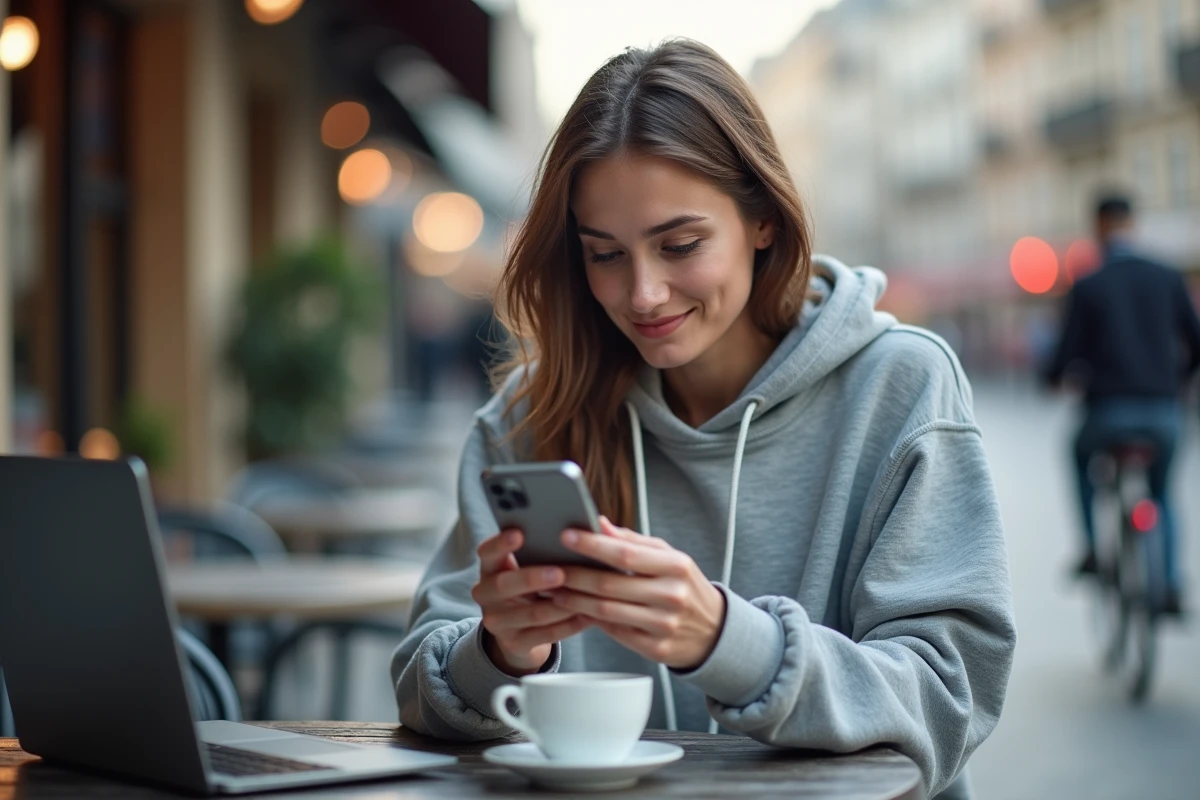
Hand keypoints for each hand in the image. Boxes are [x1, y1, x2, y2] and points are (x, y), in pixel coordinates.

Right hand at [471, 529, 591, 675]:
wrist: (520, 630)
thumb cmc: (531, 586)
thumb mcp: (526, 567)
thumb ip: (542, 548)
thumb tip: (584, 525)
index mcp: (490, 568)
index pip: (487, 552)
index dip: (500, 543)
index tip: (519, 533)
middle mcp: (486, 594)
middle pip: (504, 586)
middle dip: (532, 578)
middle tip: (559, 573)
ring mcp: (498, 622)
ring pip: (530, 614)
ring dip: (559, 605)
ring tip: (584, 596)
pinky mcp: (515, 643)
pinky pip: (545, 635)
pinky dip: (568, 625)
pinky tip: (587, 616)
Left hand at [549, 517, 725, 669]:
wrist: (715, 630)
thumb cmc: (684, 585)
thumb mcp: (668, 557)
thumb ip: (633, 541)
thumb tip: (598, 523)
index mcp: (676, 566)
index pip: (626, 553)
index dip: (592, 545)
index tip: (566, 536)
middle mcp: (672, 596)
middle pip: (610, 584)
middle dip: (574, 575)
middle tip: (549, 567)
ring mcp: (665, 625)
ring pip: (607, 611)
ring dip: (575, 600)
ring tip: (553, 589)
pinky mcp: (657, 649)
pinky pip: (614, 633)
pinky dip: (591, 620)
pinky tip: (575, 610)